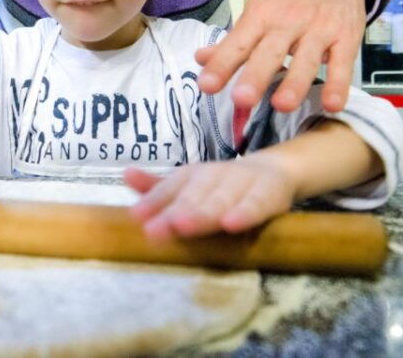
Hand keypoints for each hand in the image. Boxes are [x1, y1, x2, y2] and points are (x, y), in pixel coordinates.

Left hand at [124, 156, 296, 239]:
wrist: (277, 173)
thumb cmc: (224, 187)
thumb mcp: (191, 187)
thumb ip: (158, 188)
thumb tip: (125, 174)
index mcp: (193, 175)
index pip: (171, 187)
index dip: (154, 201)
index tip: (136, 216)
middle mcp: (215, 175)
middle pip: (193, 195)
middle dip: (174, 211)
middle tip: (155, 230)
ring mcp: (243, 182)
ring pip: (221, 198)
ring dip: (203, 212)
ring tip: (183, 225)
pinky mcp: (270, 193)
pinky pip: (257, 204)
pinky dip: (245, 213)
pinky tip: (232, 224)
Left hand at [196, 0, 367, 112]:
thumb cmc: (288, 1)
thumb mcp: (258, 13)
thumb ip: (233, 41)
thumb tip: (201, 59)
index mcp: (261, 16)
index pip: (238, 43)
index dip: (222, 64)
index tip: (207, 85)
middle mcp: (288, 22)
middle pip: (270, 51)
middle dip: (256, 74)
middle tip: (241, 99)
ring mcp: (319, 30)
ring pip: (307, 59)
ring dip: (295, 82)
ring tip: (282, 106)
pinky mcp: (346, 38)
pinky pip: (343, 65)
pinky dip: (338, 85)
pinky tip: (332, 106)